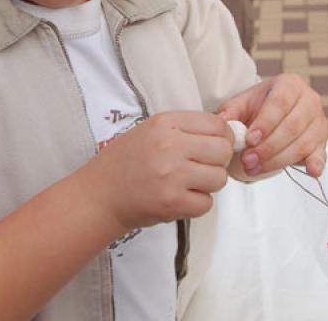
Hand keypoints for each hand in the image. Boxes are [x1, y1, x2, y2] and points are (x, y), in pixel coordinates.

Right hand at [86, 111, 234, 232]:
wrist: (100, 194)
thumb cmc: (127, 161)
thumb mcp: (152, 130)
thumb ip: (186, 129)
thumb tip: (227, 134)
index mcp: (165, 123)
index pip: (216, 124)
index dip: (222, 136)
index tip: (214, 145)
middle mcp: (170, 145)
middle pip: (222, 150)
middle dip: (217, 161)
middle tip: (201, 166)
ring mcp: (172, 175)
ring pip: (219, 178)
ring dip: (208, 184)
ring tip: (188, 183)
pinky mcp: (173, 203)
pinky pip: (207, 203)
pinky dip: (197, 203)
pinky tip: (180, 197)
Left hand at [218, 73, 327, 178]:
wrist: (273, 110)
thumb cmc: (259, 105)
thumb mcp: (243, 102)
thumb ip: (231, 111)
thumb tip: (221, 122)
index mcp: (290, 84)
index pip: (280, 102)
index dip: (266, 122)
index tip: (250, 138)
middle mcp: (309, 100)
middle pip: (292, 126)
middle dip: (268, 147)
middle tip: (248, 160)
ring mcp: (317, 121)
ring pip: (302, 143)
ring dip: (278, 160)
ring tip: (255, 168)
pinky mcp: (321, 141)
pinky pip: (321, 153)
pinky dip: (316, 163)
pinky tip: (310, 171)